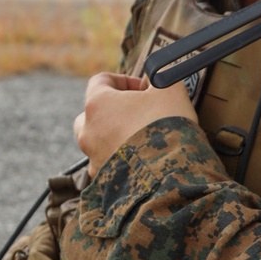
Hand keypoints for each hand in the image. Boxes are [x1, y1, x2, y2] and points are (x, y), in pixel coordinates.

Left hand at [74, 71, 197, 175]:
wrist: (172, 175)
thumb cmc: (168, 127)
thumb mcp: (170, 89)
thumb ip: (159, 78)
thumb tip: (155, 80)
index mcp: (97, 104)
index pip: (100, 80)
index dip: (124, 80)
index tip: (143, 88)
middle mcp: (88, 131)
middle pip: (92, 113)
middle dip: (114, 110)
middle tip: (138, 113)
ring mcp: (93, 158)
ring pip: (99, 141)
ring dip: (116, 136)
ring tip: (142, 140)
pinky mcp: (103, 181)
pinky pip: (108, 165)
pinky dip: (121, 161)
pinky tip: (143, 161)